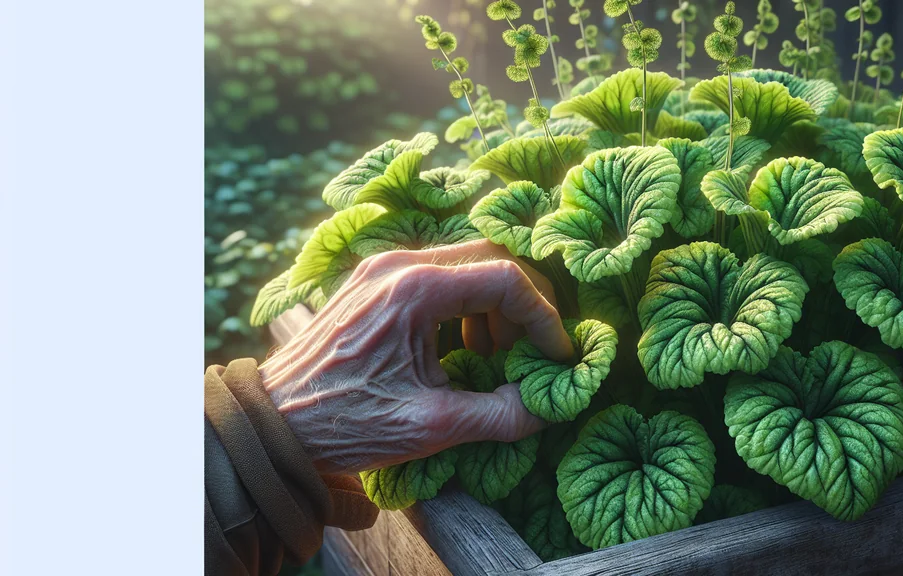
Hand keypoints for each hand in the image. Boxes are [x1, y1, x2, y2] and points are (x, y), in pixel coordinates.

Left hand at [259, 239, 572, 474]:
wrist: (272, 423)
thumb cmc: (344, 422)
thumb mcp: (431, 426)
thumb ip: (500, 415)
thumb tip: (548, 407)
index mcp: (416, 289)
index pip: (507, 278)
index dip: (543, 317)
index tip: (555, 356)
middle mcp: (399, 263)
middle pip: (491, 257)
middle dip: (524, 304)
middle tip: (535, 350)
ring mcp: (382, 267)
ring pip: (465, 263)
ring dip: (494, 305)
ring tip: (496, 358)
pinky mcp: (372, 281)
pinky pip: (436, 275)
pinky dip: (464, 305)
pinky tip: (461, 350)